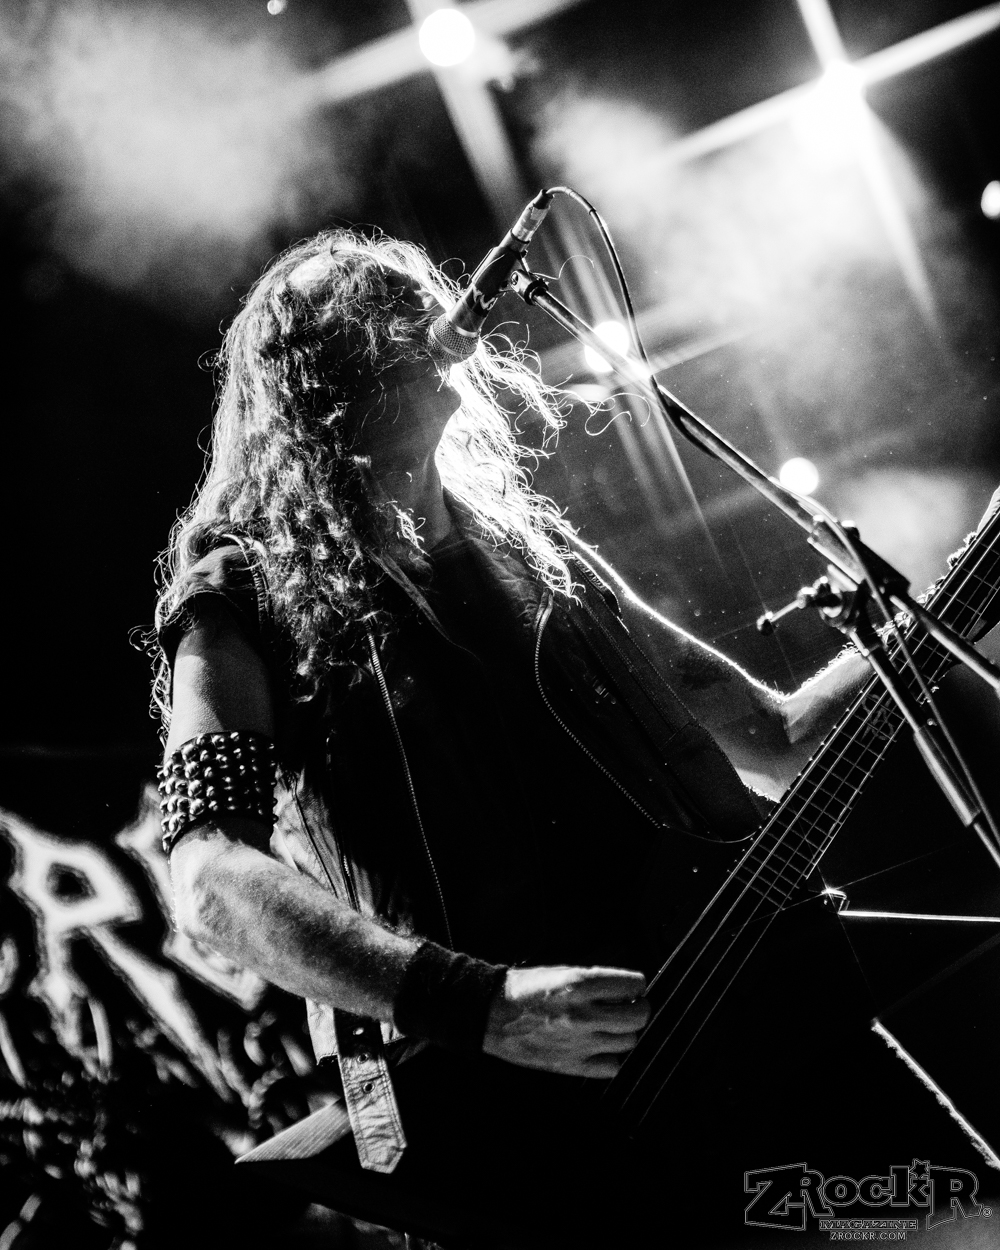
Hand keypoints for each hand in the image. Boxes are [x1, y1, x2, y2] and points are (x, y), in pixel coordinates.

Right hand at [481, 965, 648, 1077]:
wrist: (492, 1014)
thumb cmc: (525, 989)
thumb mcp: (562, 971)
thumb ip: (597, 980)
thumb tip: (628, 988)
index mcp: (580, 984)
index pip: (634, 985)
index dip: (636, 984)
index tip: (633, 986)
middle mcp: (583, 1014)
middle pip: (639, 1016)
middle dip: (640, 1008)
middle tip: (631, 1005)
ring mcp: (579, 1043)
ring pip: (629, 1041)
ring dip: (625, 1031)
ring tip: (612, 1024)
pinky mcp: (571, 1065)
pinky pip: (612, 1066)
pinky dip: (612, 1056)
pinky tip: (600, 1045)